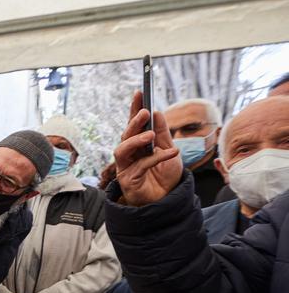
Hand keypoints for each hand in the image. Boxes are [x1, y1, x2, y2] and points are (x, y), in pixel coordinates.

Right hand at [113, 91, 181, 206]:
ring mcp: (126, 167)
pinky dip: (156, 158)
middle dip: (134, 122)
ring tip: (151, 135)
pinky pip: (140, 166)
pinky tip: (172, 152)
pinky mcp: (129, 180)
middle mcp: (128, 154)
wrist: (166, 200)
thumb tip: (157, 112)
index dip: (134, 108)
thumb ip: (164, 133)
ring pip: (122, 150)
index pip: (134, 124)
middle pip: (125, 135)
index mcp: (137, 145)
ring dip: (135, 140)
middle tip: (145, 112)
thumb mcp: (169, 150)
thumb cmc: (164, 176)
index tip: (140, 92)